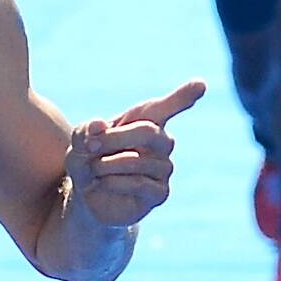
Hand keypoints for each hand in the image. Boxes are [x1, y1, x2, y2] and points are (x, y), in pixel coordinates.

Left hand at [64, 81, 203, 231]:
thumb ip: (86, 130)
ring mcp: (164, 168)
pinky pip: (138, 183)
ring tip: (94, 169)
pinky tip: (103, 183)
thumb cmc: (89, 159)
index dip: (184, 96)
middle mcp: (162, 142)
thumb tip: (98, 125)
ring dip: (106, 164)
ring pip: (137, 161)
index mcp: (146, 121)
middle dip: (114, 138)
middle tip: (91, 146)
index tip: (200, 85)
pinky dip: (113, 182)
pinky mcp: (161, 192)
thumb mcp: (80, 142)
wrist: (88, 196)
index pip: (167, 106)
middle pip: (149, 131)